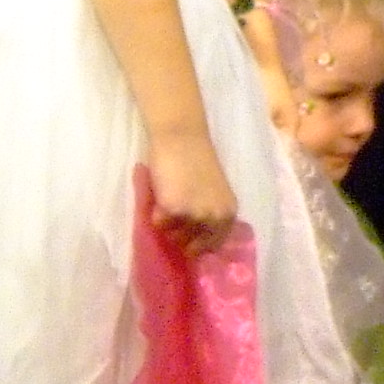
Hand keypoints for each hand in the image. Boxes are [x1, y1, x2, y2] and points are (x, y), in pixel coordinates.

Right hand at [146, 129, 238, 249]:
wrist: (182, 137)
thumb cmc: (197, 161)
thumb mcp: (214, 193)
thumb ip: (210, 215)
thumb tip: (195, 244)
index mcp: (228, 213)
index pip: (214, 245)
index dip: (199, 246)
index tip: (188, 244)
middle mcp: (214, 218)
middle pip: (192, 246)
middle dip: (181, 235)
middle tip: (175, 216)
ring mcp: (194, 215)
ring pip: (173, 236)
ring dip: (168, 224)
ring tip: (169, 199)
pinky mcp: (172, 210)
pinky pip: (158, 223)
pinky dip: (155, 212)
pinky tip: (162, 193)